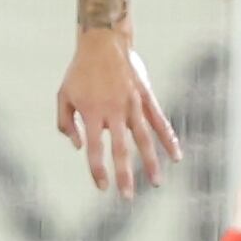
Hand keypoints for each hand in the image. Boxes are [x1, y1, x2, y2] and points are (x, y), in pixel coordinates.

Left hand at [56, 29, 179, 199]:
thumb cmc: (79, 71)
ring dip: (150, 163)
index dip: (98, 171)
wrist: (102, 42)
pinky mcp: (146, 97)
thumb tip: (79, 146)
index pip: (95, 150)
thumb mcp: (63, 95)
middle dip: (125, 176)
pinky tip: (176, 156)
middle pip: (120, 150)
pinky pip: (159, 121)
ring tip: (156, 183)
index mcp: (92, 113)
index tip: (102, 187)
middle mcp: (114, 112)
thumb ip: (66, 123)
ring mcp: (132, 104)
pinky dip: (168, 139)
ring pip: (143, 139)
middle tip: (127, 198)